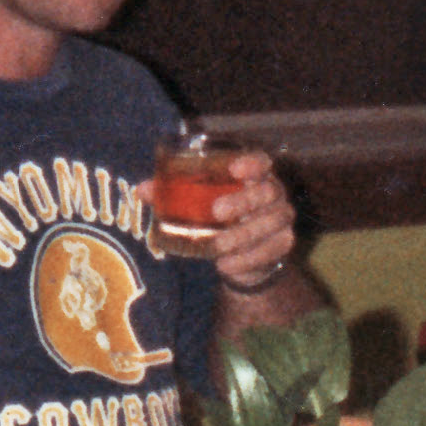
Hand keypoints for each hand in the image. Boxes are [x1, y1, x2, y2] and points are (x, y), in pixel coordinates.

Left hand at [146, 148, 296, 294]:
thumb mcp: (196, 203)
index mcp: (254, 175)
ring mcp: (281, 218)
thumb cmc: (218, 217)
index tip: (234, 169)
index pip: (261, 161)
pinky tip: (226, 264)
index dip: (251, 163)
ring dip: (243, 235)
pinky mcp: (283, 242)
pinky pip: (272, 249)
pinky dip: (248, 258)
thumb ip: (172, 193)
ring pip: (272, 222)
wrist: (242, 254)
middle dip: (243, 201)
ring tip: (217, 246)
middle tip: (216, 212)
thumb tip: (142, 190)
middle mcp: (274, 193)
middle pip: (268, 192)